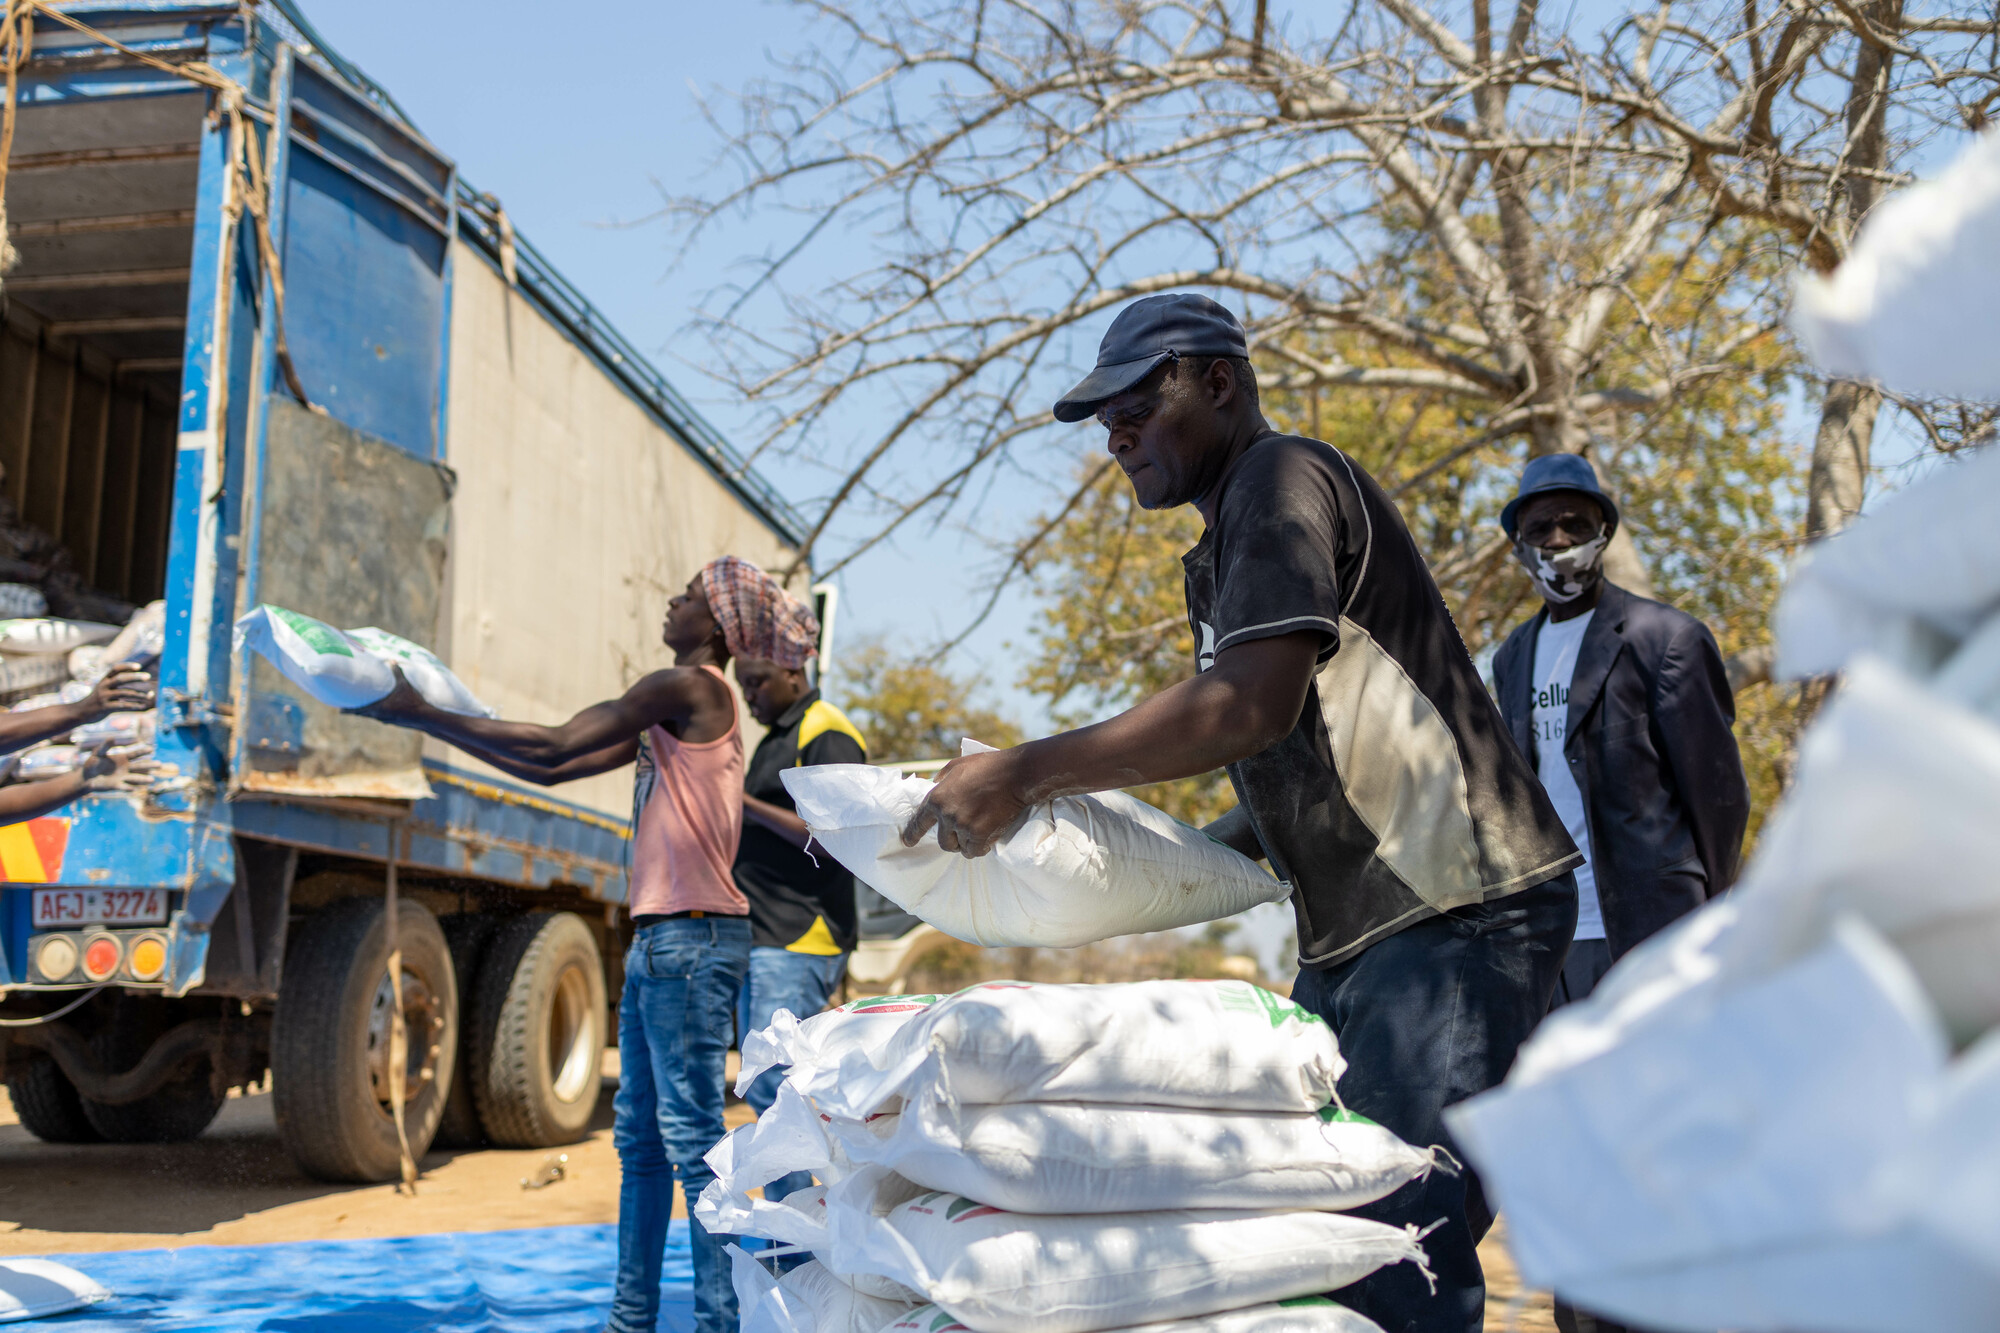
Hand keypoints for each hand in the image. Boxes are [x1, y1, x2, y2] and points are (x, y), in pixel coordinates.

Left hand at [78, 743, 157, 792]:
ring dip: (143, 779)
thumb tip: (112, 737)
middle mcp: (126, 768)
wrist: (86, 777)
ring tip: (152, 780)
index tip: (151, 749)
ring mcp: (122, 777)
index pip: (136, 754)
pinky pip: (124, 787)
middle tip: (160, 765)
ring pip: (135, 778)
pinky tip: (133, 789)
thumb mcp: (98, 753)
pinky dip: (128, 788)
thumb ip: (105, 746)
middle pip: (140, 766)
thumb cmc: (92, 763)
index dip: (143, 752)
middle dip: (149, 766)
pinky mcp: (116, 786)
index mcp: (123, 758)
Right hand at [85, 667, 153, 715]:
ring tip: (150, 695)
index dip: (127, 666)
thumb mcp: (103, 688)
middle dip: (135, 677)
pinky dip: (135, 705)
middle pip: (121, 678)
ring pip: (125, 693)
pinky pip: (123, 705)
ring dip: (139, 694)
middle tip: (147, 676)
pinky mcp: (105, 708)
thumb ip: (116, 682)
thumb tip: (137, 674)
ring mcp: (104, 697)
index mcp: (104, 680)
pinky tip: (143, 706)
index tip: (139, 666)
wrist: (80, 713)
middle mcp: (103, 686)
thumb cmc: (97, 699)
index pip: (115, 669)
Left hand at [347, 666, 427, 720]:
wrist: (424, 717)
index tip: (340, 711)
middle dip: (355, 711)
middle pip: (363, 714)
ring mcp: (387, 720)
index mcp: (380, 707)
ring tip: (360, 709)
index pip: (360, 710)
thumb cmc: (413, 700)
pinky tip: (381, 712)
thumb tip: (392, 660)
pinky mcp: (394, 722)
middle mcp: (381, 715)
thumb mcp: (405, 685)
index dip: (349, 711)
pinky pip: (382, 718)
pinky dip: (377, 714)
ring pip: (373, 717)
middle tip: (346, 708)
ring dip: (366, 713)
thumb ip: (397, 672)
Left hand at [899, 748, 1032, 857]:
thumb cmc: (988, 766)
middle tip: (962, 837)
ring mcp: (963, 825)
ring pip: (959, 847)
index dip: (913, 833)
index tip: (908, 842)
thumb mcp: (958, 765)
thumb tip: (933, 784)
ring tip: (977, 836)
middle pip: (943, 841)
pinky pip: (974, 851)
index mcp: (937, 797)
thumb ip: (942, 777)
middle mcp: (946, 814)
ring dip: (967, 845)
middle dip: (952, 840)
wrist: (1014, 774)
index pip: (919, 821)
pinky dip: (981, 849)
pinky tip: (987, 842)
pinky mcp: (980, 834)